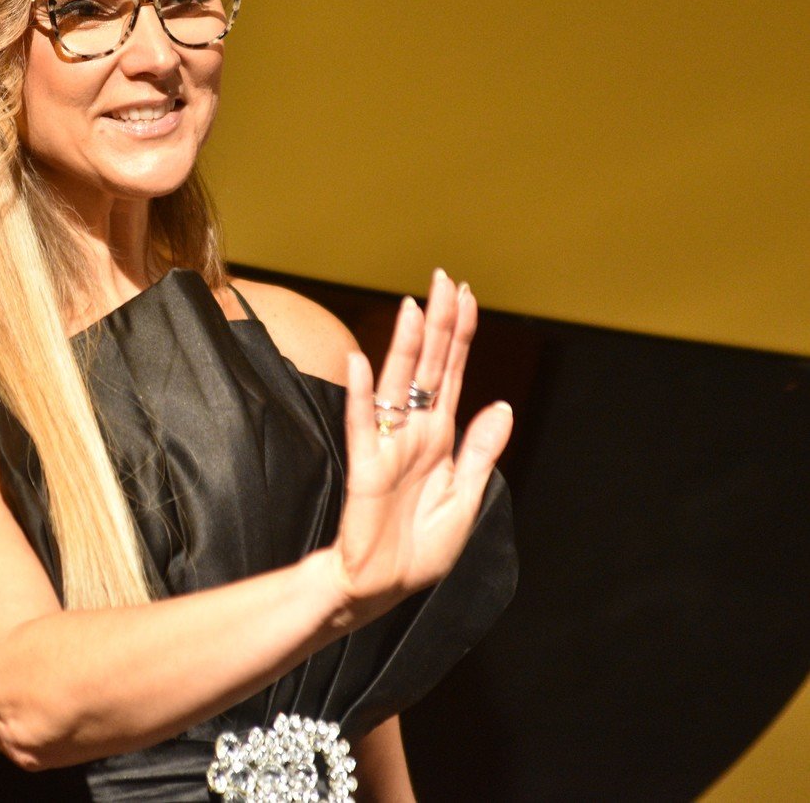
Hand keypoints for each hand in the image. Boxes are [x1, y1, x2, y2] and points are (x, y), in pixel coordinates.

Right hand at [331, 269, 512, 616]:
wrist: (383, 586)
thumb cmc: (421, 548)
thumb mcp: (466, 499)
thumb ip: (480, 451)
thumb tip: (502, 403)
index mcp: (440, 438)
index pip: (452, 374)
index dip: (461, 334)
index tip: (466, 294)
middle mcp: (414, 432)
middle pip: (427, 367)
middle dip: (438, 324)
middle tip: (443, 278)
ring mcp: (388, 446)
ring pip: (397, 385)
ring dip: (405, 347)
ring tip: (414, 308)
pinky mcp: (366, 468)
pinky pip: (363, 425)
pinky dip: (361, 394)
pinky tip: (362, 362)